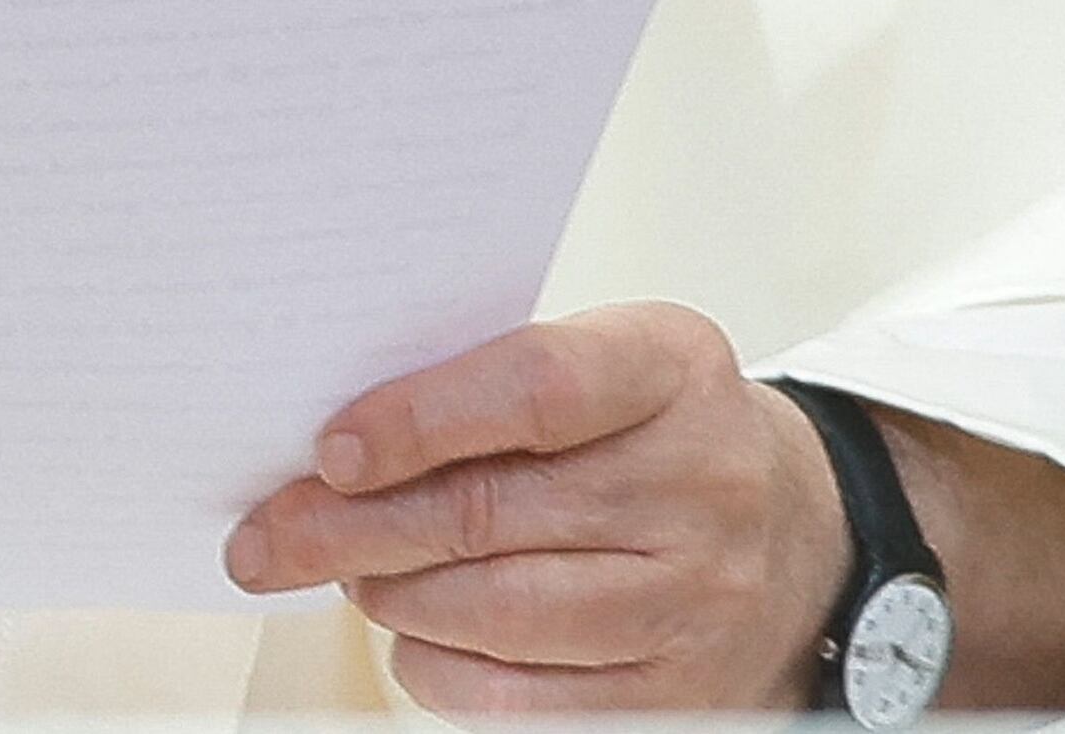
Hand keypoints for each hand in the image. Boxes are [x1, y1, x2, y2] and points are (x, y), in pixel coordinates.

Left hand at [224, 302, 846, 715]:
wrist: (794, 532)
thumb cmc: (652, 433)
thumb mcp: (605, 364)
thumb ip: (488, 383)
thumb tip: (332, 447)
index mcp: (674, 367)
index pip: (536, 387)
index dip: (418, 419)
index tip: (328, 448)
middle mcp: (701, 481)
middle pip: (492, 513)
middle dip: (352, 529)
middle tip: (269, 537)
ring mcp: (697, 597)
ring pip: (495, 612)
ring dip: (389, 595)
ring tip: (347, 571)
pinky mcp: (678, 693)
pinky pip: (519, 699)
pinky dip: (437, 668)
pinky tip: (413, 633)